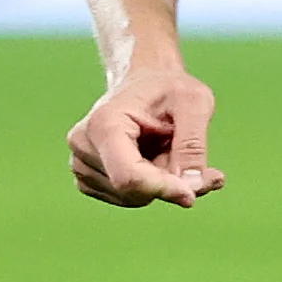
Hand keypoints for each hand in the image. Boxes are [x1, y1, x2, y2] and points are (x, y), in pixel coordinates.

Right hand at [69, 49, 225, 207]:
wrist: (144, 82)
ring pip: (135, 198)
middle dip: (170, 184)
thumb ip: (193, 145)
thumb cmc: (168, 88)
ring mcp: (81, 164)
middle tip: (199, 164)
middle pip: (134, 190)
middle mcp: (84, 145)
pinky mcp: (88, 179)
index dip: (163, 189)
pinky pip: (128, 198)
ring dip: (162, 183)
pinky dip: (150, 188)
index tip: (193, 193)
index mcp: (104, 123)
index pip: (129, 177)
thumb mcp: (194, 103)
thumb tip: (193, 187)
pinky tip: (156, 160)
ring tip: (169, 149)